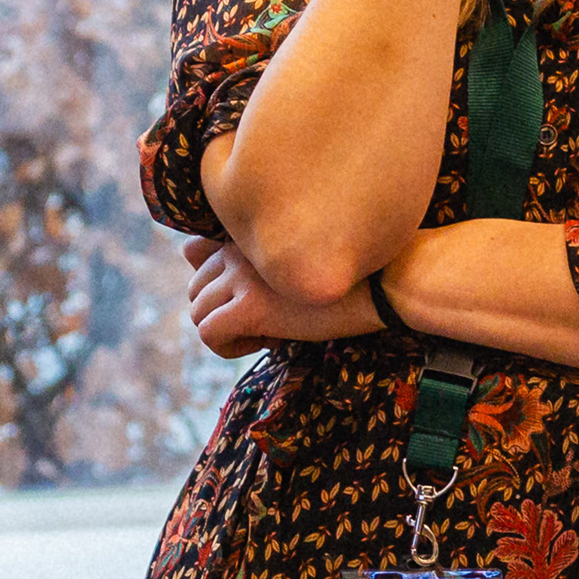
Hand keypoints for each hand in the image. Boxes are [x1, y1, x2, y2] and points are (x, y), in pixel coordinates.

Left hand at [183, 233, 390, 360]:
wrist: (384, 282)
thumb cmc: (349, 272)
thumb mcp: (294, 261)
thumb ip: (249, 258)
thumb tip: (195, 255)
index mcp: (249, 230)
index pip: (195, 253)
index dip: (220, 286)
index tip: (256, 297)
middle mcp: (238, 247)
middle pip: (194, 289)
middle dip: (220, 311)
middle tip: (263, 321)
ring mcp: (241, 275)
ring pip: (197, 313)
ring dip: (227, 330)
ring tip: (267, 333)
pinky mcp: (250, 306)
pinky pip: (209, 334)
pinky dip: (229, 347)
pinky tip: (265, 342)